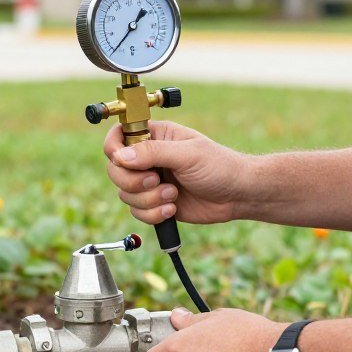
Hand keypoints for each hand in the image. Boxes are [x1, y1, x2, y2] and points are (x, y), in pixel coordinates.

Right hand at [104, 121, 246, 224]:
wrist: (237, 195)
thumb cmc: (219, 166)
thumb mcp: (187, 154)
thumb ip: (153, 152)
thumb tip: (121, 156)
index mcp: (155, 136)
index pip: (117, 138)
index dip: (114, 150)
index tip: (123, 160)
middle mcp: (148, 158)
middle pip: (115, 170)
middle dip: (134, 181)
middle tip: (157, 180)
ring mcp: (150, 182)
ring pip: (125, 194)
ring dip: (148, 200)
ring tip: (173, 195)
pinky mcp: (155, 203)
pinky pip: (137, 212)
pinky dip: (153, 214)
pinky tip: (173, 209)